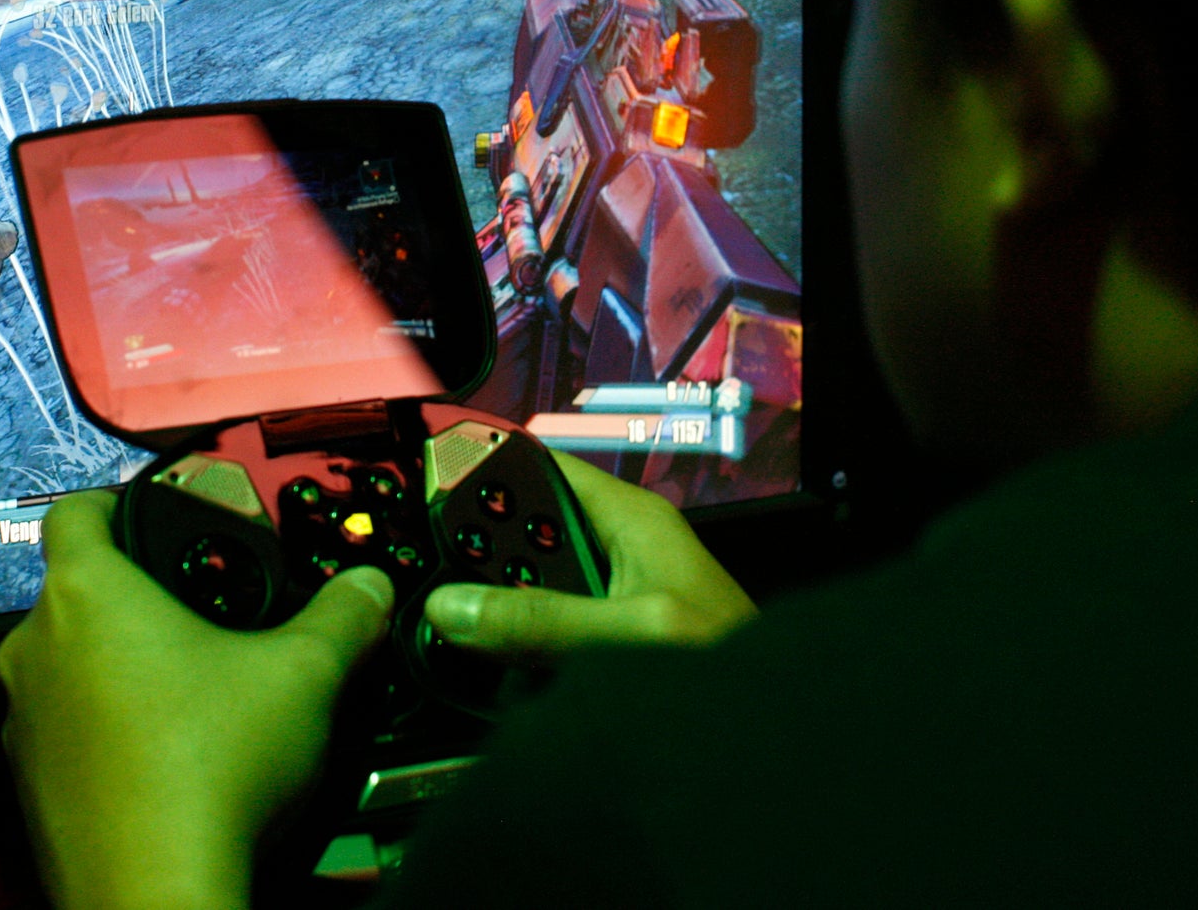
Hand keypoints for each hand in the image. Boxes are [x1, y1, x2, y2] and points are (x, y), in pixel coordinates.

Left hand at [0, 492, 393, 909]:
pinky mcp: (28, 788)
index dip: (115, 503)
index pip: (75, 512)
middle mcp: (32, 650)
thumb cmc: (214, 765)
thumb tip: (371, 586)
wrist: (157, 897)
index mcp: (85, 596)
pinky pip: (66, 734)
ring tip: (192, 694)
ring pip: (66, 667)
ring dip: (115, 669)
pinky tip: (167, 759)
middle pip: (74, 594)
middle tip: (202, 616)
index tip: (156, 517)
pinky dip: (106, 733)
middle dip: (133, 599)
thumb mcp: (302, 677)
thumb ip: (341, 619)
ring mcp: (21, 724)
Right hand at [424, 452, 755, 661]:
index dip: (483, 470)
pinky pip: (542, 640)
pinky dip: (519, 659)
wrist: (774, 730)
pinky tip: (509, 685)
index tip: (423, 489)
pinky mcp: (606, 649)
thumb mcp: (632, 635)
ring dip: (499, 619)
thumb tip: (453, 606)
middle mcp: (615, 552)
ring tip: (475, 646)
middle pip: (521, 536)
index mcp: (628, 520)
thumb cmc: (733, 663)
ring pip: (525, 594)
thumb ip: (542, 618)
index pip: (539, 468)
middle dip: (482, 563)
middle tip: (444, 595)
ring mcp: (610, 602)